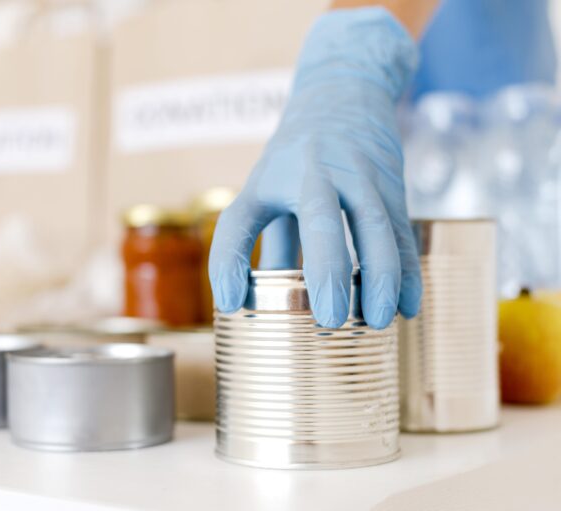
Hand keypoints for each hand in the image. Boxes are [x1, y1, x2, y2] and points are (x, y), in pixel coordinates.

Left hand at [209, 7, 421, 328]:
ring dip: (379, 276)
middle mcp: (312, 173)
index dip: (229, 262)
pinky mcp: (390, 185)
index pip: (239, 221)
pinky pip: (402, 231)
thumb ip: (267, 243)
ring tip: (377, 321)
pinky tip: (409, 306)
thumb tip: (256, 303)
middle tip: (329, 318)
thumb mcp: (268, 188)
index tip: (230, 304)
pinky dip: (407, 270)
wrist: (345, 91)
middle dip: (327, 269)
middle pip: (319, 218)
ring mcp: (357, 175)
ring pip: (374, 225)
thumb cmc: (295, 155)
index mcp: (269, 178)